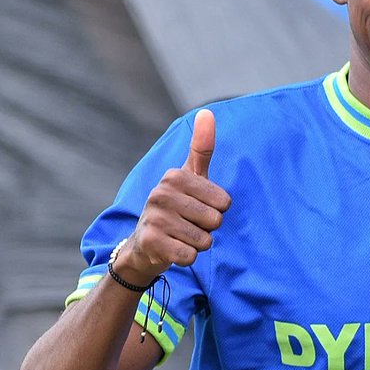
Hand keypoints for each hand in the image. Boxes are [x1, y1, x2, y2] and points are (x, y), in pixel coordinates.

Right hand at [112, 110, 230, 285]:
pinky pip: (190, 256)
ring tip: (180, 237)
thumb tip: (208, 111)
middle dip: (207, 229)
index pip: (224, 201)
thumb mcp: (190, 177)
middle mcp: (160, 194)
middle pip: (215, 221)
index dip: (217, 210)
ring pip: (204, 240)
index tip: (198, 208)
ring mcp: (154, 218)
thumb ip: (201, 148)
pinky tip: (173, 250)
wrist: (144, 245)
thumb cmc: (176, 208)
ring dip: (197, 244)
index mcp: (174, 176)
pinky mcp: (151, 243)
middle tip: (188, 225)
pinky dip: (187, 258)